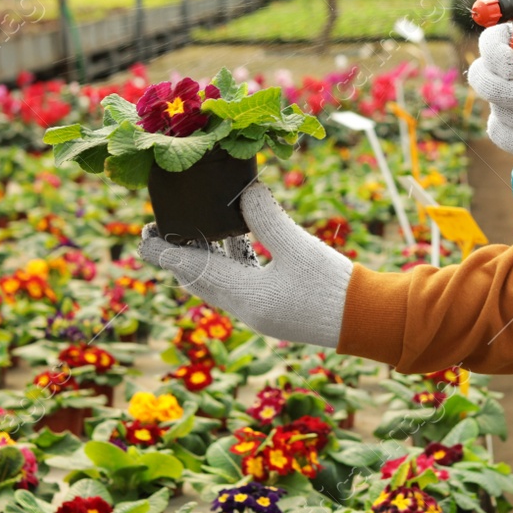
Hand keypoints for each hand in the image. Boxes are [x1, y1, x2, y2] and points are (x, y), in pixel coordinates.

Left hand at [137, 182, 352, 347]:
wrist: (368, 321)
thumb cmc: (332, 287)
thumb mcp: (298, 246)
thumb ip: (266, 217)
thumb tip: (243, 191)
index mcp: (243, 296)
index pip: (189, 271)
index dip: (163, 253)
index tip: (144, 233)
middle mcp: (245, 308)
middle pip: (199, 279)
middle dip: (181, 253)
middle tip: (168, 226)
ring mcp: (260, 311)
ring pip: (220, 281)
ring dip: (208, 256)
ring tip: (200, 227)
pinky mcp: (275, 308)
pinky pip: (241, 283)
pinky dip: (233, 261)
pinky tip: (240, 240)